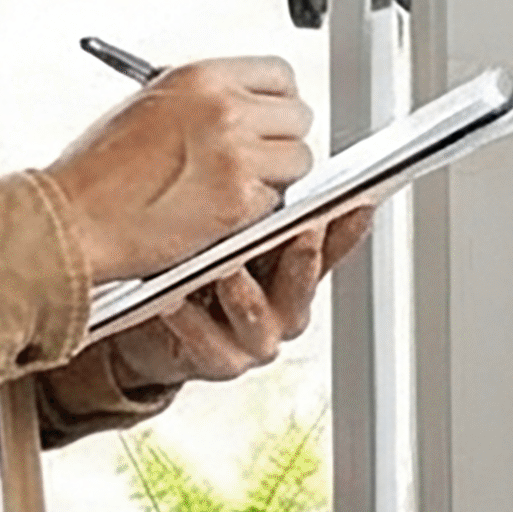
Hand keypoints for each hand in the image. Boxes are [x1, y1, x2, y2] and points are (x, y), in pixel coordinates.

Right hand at [53, 58, 312, 274]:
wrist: (73, 220)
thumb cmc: (94, 174)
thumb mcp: (147, 107)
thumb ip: (199, 101)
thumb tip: (238, 105)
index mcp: (200, 78)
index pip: (279, 74)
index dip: (278, 101)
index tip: (271, 117)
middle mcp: (224, 109)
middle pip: (298, 116)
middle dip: (281, 140)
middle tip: (258, 160)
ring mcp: (236, 154)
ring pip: (298, 160)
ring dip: (276, 178)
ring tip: (235, 189)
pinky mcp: (239, 200)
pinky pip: (278, 202)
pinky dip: (257, 212)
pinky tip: (220, 213)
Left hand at [87, 208, 358, 396]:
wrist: (154, 330)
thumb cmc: (198, 274)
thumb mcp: (234, 235)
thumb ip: (258, 207)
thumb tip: (273, 149)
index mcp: (296, 274)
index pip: (333, 246)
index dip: (347, 226)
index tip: (358, 200)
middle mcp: (286, 310)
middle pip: (303, 281)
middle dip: (303, 253)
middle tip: (304, 226)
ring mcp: (256, 339)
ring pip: (256, 312)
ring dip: (241, 287)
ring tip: (225, 265)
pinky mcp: (220, 362)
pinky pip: (207, 342)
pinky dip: (188, 319)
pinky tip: (172, 298)